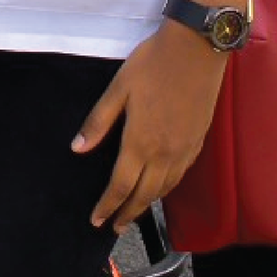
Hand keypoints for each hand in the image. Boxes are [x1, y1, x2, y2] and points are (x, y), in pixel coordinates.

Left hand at [72, 23, 229, 229]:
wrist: (197, 49)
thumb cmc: (153, 63)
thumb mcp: (118, 89)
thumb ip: (98, 122)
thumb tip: (78, 149)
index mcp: (140, 141)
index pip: (120, 185)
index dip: (107, 206)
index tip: (96, 220)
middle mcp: (165, 152)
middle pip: (144, 194)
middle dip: (126, 214)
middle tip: (113, 227)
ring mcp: (184, 149)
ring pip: (164, 188)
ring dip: (147, 204)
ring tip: (133, 213)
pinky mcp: (198, 141)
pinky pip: (180, 175)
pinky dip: (167, 189)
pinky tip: (160, 187)